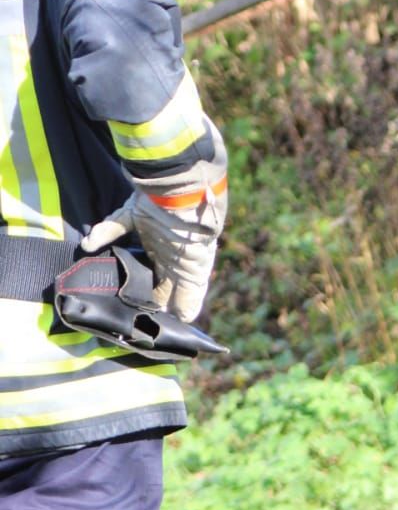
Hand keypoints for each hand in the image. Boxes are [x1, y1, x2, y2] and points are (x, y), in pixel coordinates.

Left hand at [83, 119, 226, 321]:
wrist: (187, 183)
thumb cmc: (193, 228)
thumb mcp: (196, 269)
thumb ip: (189, 293)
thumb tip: (185, 320)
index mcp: (187, 263)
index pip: (176, 293)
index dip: (164, 309)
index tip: (144, 327)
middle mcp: (170, 248)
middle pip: (152, 276)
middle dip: (139, 292)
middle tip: (119, 313)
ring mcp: (153, 228)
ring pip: (134, 254)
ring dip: (121, 267)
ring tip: (102, 287)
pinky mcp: (137, 209)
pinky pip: (117, 222)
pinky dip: (102, 233)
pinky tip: (90, 245)